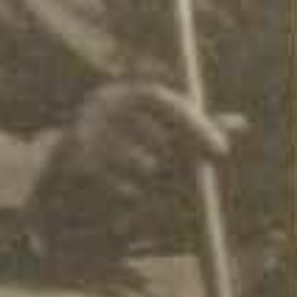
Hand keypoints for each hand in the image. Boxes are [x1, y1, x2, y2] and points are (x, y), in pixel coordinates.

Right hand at [32, 80, 239, 258]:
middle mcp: (96, 107)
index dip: (196, 123)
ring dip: (151, 185)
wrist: (52, 191)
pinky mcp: (76, 167)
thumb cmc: (114, 162)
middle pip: (158, 135)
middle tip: (184, 181)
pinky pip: (125, 189)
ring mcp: (83, 135)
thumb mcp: (155, 139)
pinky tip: (118, 201)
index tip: (223, 151)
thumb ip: (195, 130)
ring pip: (144, 165)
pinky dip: (130, 201)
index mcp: (118, 95)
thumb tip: (243, 122)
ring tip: (138, 191)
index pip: (161, 100)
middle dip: (179, 163)